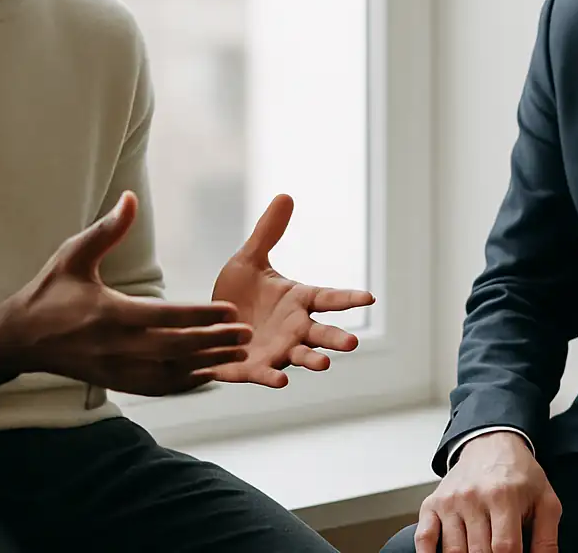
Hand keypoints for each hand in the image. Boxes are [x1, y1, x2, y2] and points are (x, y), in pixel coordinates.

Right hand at [0, 191, 252, 395]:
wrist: (20, 338)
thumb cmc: (49, 291)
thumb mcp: (73, 254)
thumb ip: (107, 229)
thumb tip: (131, 197)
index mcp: (109, 314)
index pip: (164, 317)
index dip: (200, 316)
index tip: (231, 311)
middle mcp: (116, 347)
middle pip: (175, 348)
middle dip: (214, 342)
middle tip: (247, 334)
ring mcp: (116, 369)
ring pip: (171, 372)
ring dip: (207, 364)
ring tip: (238, 353)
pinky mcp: (116, 382)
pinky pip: (157, 388)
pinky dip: (185, 384)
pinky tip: (209, 374)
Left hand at [206, 194, 375, 387]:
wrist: (207, 325)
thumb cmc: (236, 293)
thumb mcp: (248, 259)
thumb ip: (267, 232)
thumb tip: (285, 195)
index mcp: (297, 300)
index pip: (328, 298)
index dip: (348, 299)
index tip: (370, 298)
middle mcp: (294, 328)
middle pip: (321, 333)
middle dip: (336, 338)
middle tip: (353, 343)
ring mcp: (277, 350)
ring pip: (301, 357)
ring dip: (313, 360)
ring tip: (325, 363)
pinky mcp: (253, 368)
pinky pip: (266, 374)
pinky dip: (273, 378)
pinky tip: (281, 381)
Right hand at [415, 432, 560, 552]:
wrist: (490, 444)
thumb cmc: (520, 476)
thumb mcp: (545, 501)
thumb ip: (547, 539)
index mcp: (503, 496)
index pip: (505, 548)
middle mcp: (472, 497)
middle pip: (479, 552)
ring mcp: (449, 501)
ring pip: (453, 551)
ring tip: (480, 551)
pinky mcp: (432, 504)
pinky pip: (424, 538)